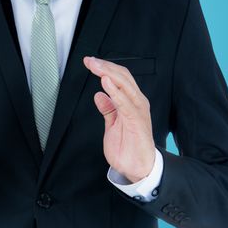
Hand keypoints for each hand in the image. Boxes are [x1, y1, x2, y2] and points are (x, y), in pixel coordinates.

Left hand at [83, 56, 154, 182]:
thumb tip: (99, 95)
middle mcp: (136, 102)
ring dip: (108, 73)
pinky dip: (115, 91)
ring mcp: (138, 110)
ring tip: (96, 66)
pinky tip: (106, 83)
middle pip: (122, 77)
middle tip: (89, 60)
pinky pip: (125, 102)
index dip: (105, 68)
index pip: (119, 78)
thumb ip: (108, 109)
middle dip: (104, 66)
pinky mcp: (137, 120)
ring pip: (124, 85)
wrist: (138, 167)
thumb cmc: (128, 147)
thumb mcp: (112, 124)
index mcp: (131, 102)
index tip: (90, 62)